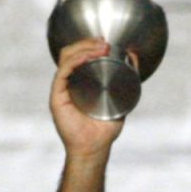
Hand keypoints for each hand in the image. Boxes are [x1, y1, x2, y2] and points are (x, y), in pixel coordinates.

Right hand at [50, 38, 126, 158]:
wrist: (93, 149)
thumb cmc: (104, 129)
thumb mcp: (122, 100)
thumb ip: (129, 81)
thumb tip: (134, 56)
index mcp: (78, 82)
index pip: (78, 55)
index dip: (90, 45)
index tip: (107, 44)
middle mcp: (67, 83)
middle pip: (71, 52)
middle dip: (87, 43)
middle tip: (105, 44)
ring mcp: (61, 89)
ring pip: (66, 58)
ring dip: (83, 48)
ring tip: (100, 48)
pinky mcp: (56, 97)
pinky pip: (63, 72)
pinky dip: (75, 61)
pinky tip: (86, 57)